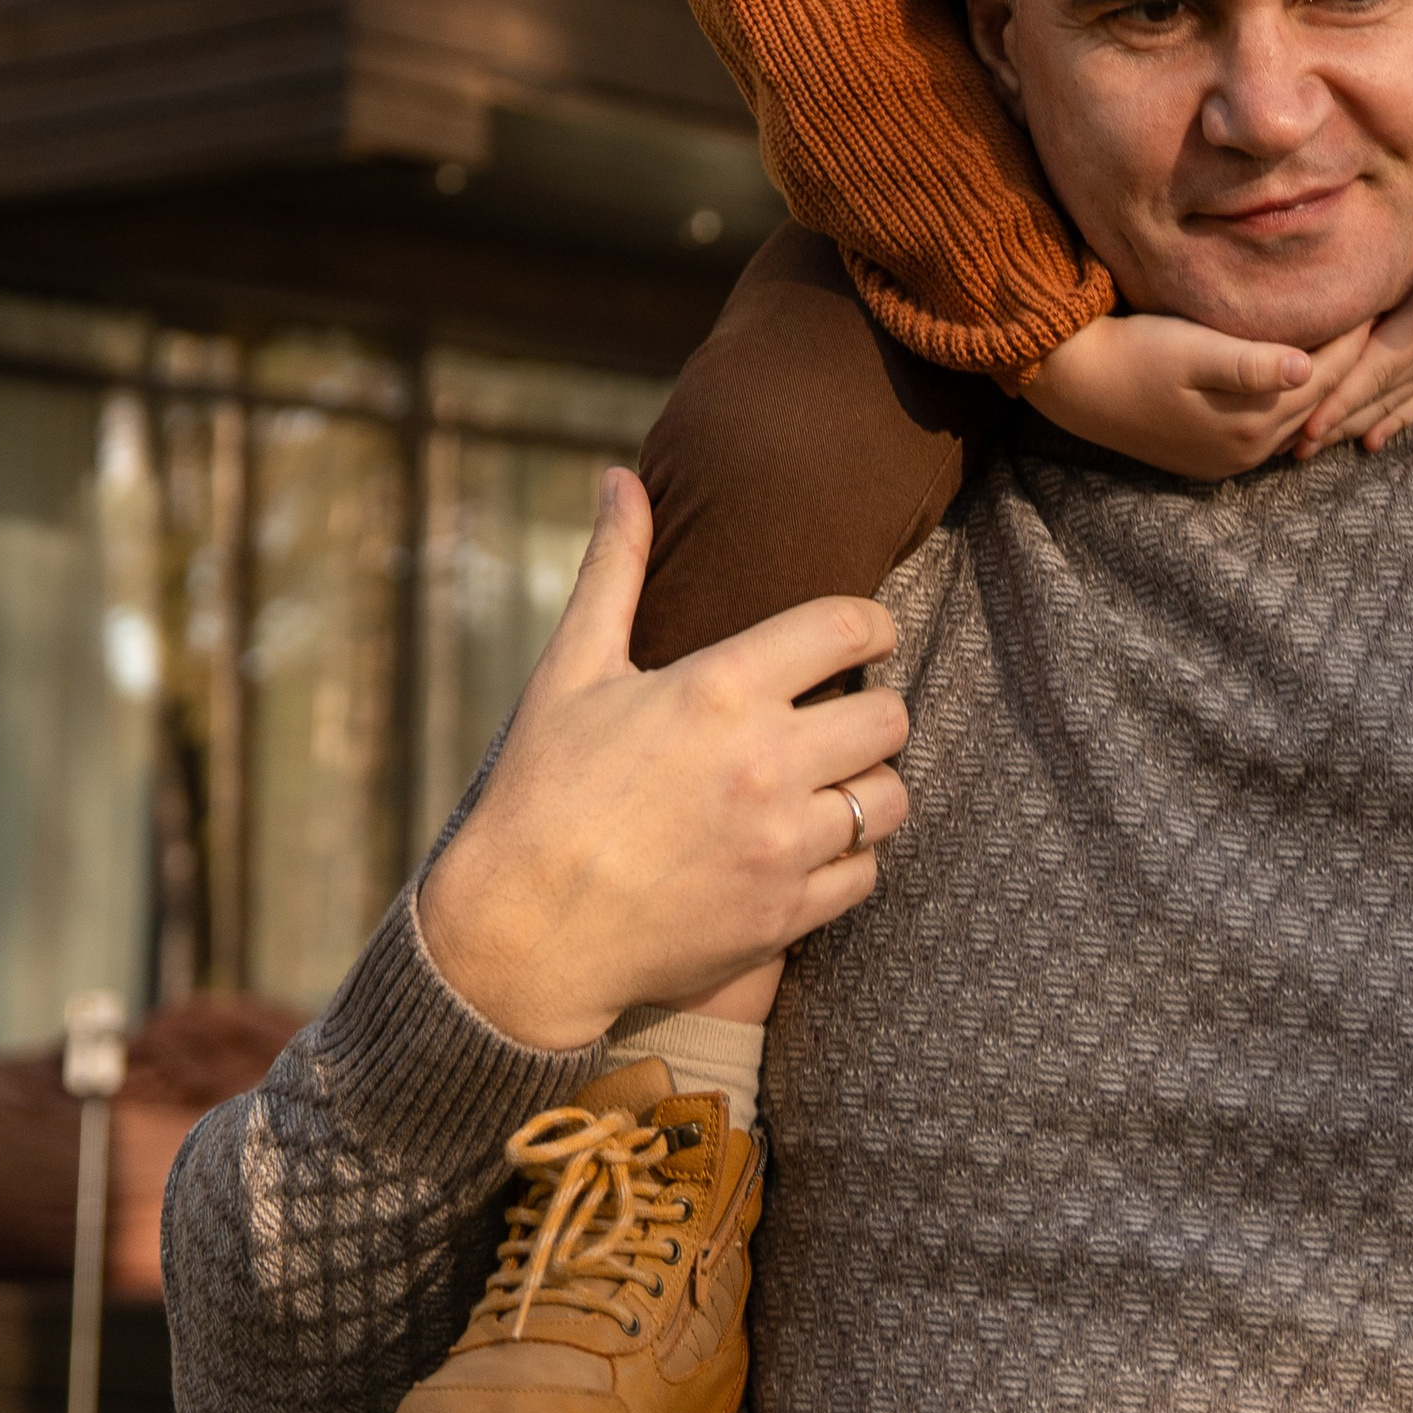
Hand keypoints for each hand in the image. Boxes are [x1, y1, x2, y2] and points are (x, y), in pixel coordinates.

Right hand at [416, 468, 910, 1051]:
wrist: (521, 934)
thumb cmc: (542, 790)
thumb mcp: (572, 667)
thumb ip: (615, 568)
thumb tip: (621, 478)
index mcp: (721, 688)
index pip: (849, 627)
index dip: (871, 624)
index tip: (864, 635)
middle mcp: (766, 763)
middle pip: (891, 715)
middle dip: (872, 705)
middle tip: (839, 713)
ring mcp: (781, 846)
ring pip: (890, 798)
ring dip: (868, 784)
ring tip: (830, 780)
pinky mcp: (784, 916)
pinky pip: (866, 873)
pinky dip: (849, 857)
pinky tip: (810, 843)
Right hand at [1024, 308, 1376, 480]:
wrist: (1076, 383)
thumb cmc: (1134, 352)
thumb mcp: (1189, 351)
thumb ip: (1248, 364)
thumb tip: (1308, 366)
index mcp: (1251, 422)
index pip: (1325, 373)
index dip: (1356, 334)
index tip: (1382, 295)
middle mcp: (1250, 448)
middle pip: (1319, 399)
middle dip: (1353, 359)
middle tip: (1384, 315)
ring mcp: (1231, 457)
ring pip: (1300, 418)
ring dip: (1328, 384)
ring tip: (1357, 344)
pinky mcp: (1213, 455)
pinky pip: (1273, 429)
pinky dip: (1296, 403)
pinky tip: (1304, 381)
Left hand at [1292, 126, 1412, 455]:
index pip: (1378, 368)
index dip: (1342, 399)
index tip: (1306, 427)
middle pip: (1378, 394)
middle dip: (1335, 423)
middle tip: (1289, 452)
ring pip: (1393, 398)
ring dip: (1354, 424)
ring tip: (1313, 449)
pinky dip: (1392, 417)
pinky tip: (1373, 439)